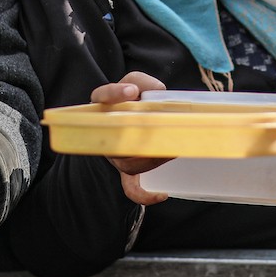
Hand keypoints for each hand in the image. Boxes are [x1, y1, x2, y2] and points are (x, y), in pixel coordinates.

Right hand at [89, 72, 170, 204]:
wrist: (126, 122)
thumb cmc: (131, 101)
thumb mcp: (135, 83)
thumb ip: (144, 82)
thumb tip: (159, 91)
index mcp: (103, 107)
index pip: (101, 97)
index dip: (115, 94)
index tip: (132, 91)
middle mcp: (104, 133)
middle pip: (117, 137)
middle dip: (141, 133)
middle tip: (163, 127)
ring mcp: (114, 155)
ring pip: (128, 163)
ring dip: (152, 158)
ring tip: (173, 149)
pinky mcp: (125, 171)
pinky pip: (130, 188)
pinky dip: (144, 194)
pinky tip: (161, 193)